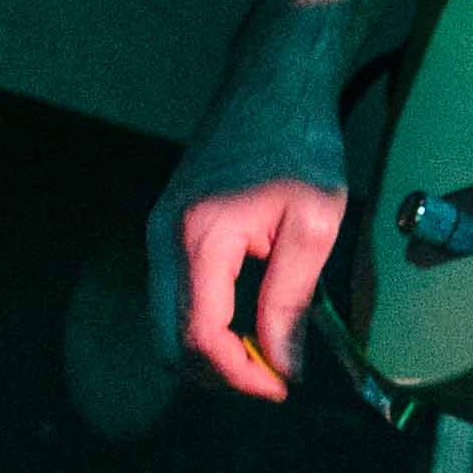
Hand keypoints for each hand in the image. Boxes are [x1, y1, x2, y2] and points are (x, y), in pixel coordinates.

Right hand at [148, 82, 349, 402]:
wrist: (271, 85)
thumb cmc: (299, 145)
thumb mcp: (313, 225)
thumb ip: (290, 300)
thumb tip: (282, 363)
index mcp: (199, 238)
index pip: (199, 336)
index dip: (239, 375)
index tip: (280, 387)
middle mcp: (164, 239)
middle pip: (169, 340)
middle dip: (219, 374)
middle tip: (271, 380)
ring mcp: (159, 233)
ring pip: (166, 323)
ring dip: (211, 351)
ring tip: (266, 355)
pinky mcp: (167, 229)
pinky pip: (174, 297)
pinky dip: (205, 324)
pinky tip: (248, 325)